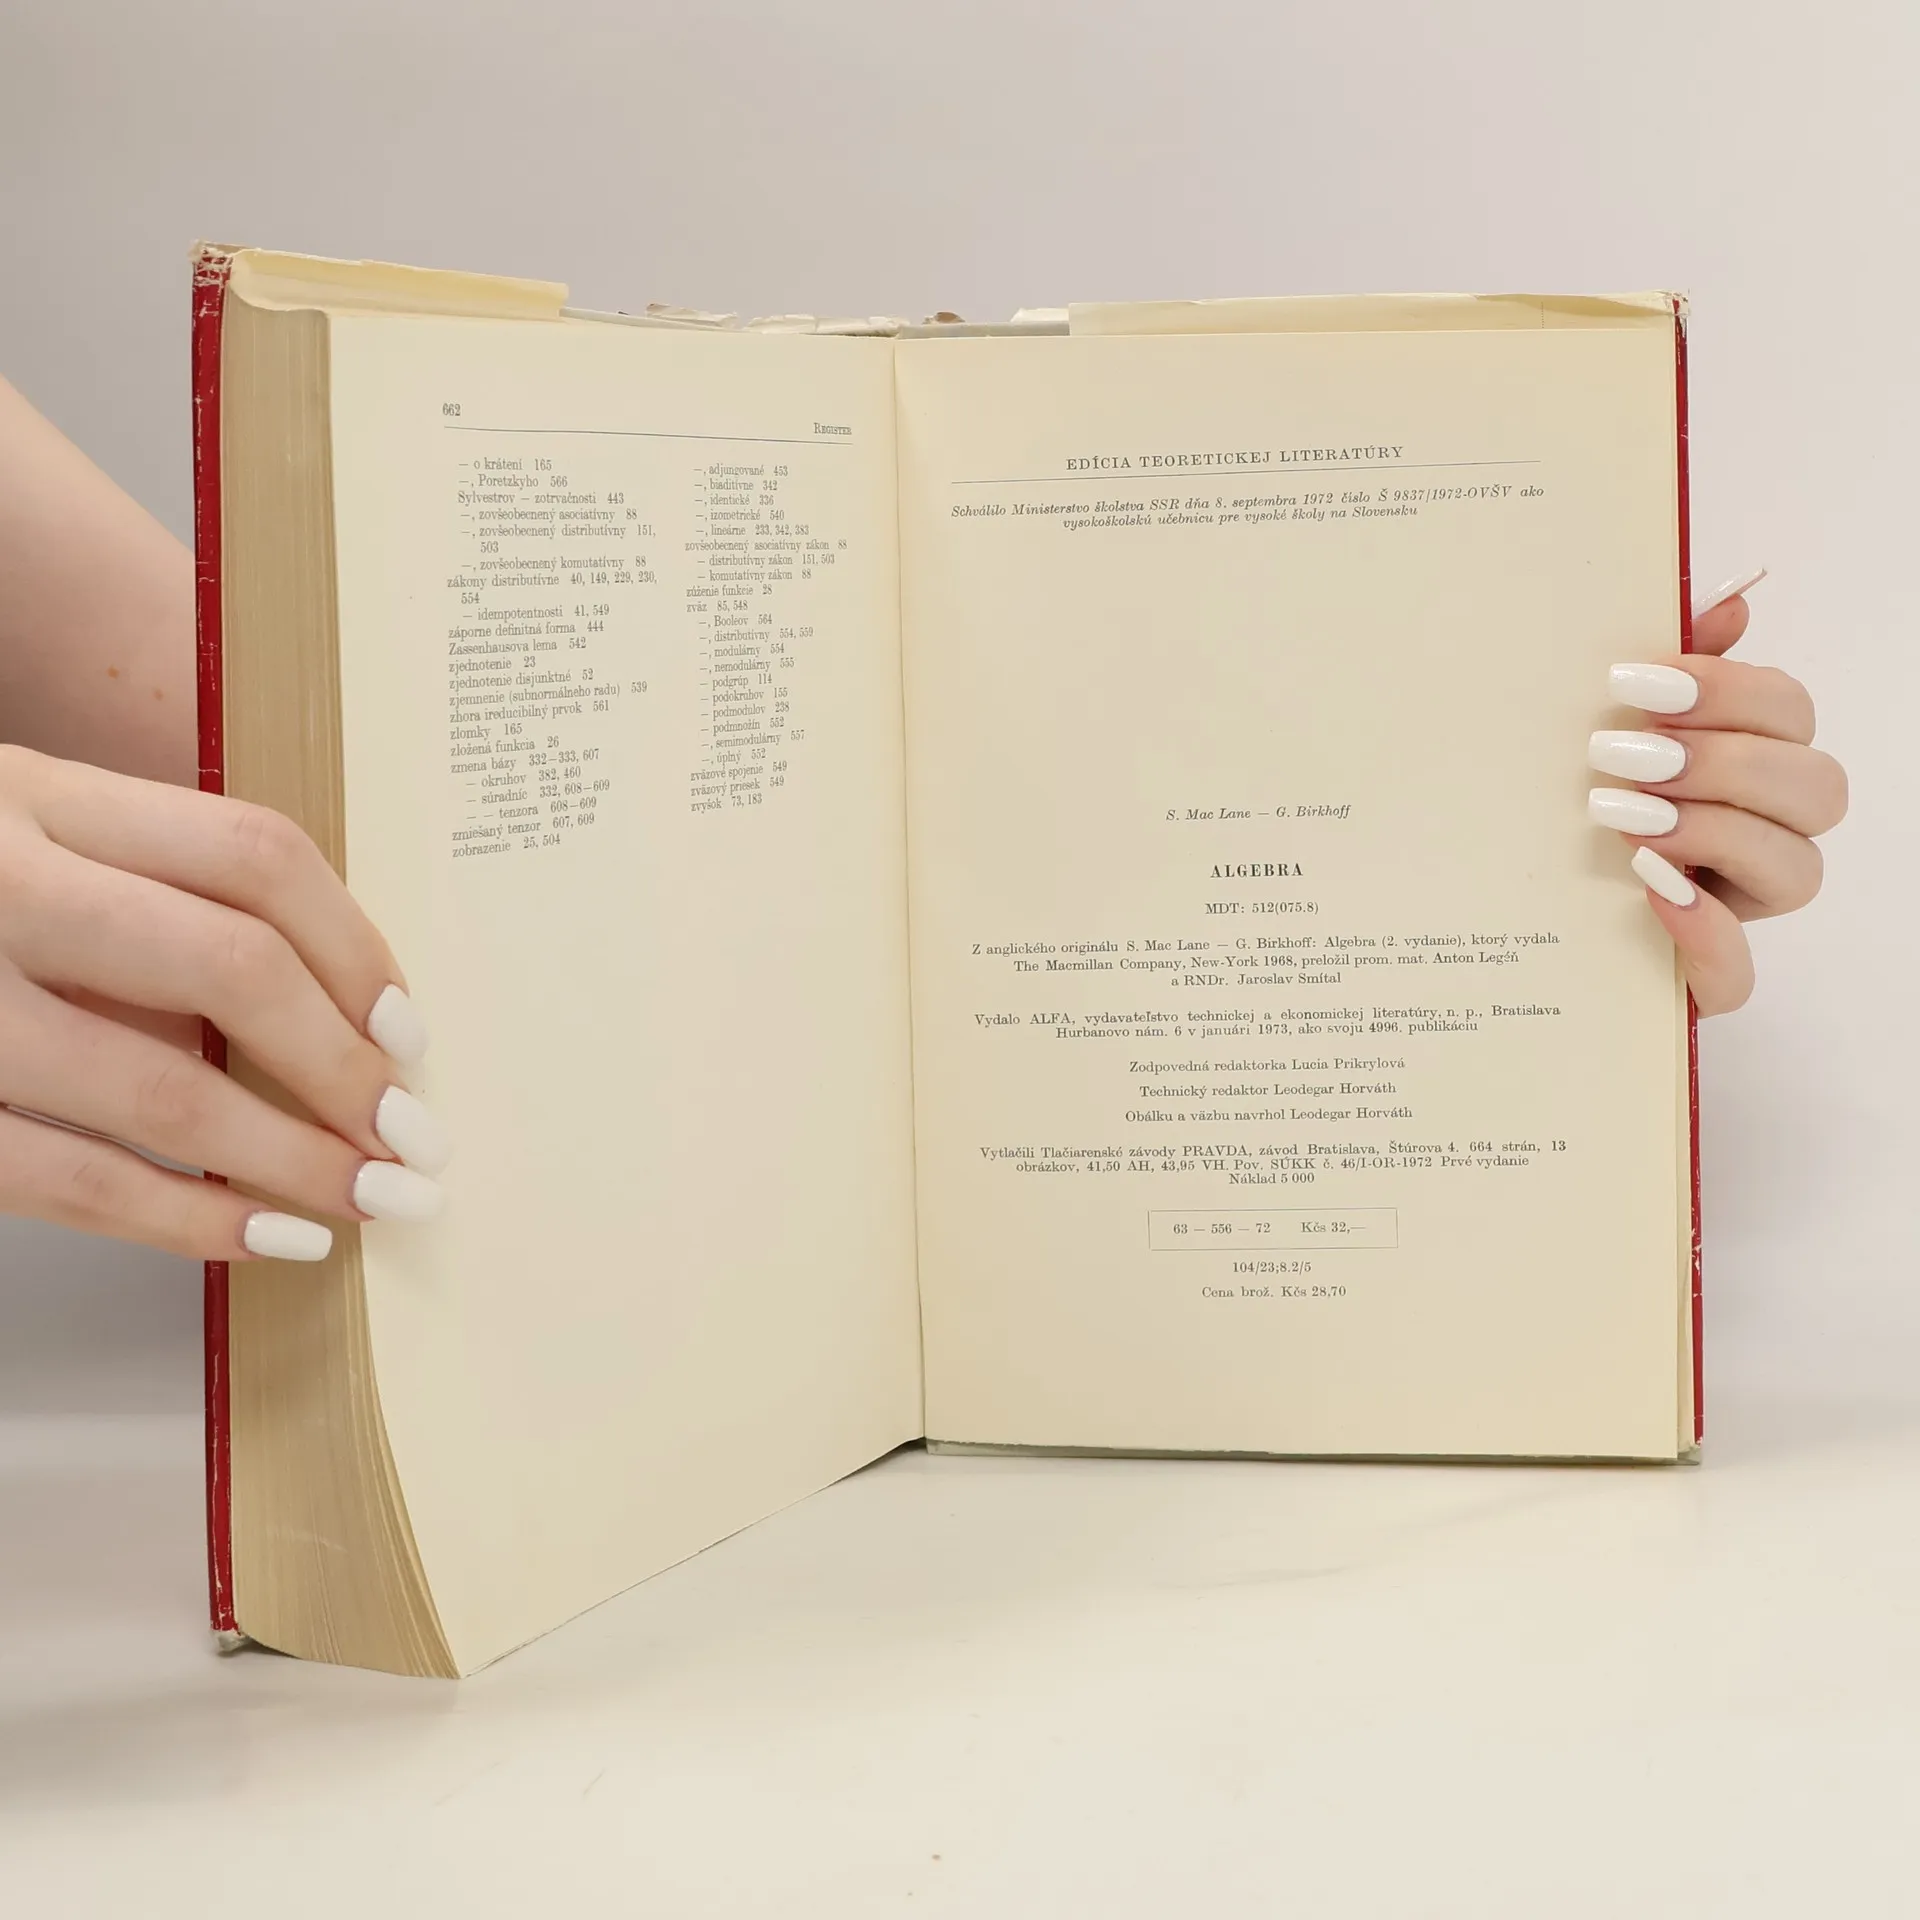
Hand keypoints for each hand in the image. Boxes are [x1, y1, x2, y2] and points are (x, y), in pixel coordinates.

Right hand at [0, 747, 447, 1261]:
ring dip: (288, 1161)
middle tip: (414, 1138)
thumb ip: (147, 897)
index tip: (412, 1033)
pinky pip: (62, 1177)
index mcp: (39, 791)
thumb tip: (331, 1020)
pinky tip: (259, 1235)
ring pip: (157, 1090)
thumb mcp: (25, 835)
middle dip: (343, 1069)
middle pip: (229, 967)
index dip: (358, 950)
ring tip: (366, 1201)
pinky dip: (180, 1217)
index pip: (253, 855)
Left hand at [1588, 570, 1846, 1014]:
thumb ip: (1670, 669)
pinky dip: (1702, 933)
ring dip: (1715, 831)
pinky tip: (1647, 888)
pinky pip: (1736, 974)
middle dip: (1722, 760)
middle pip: (1816, 787)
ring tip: (1623, 814)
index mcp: (1750, 766)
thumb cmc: (1570, 803)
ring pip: (1798, 871)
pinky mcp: (1703, 978)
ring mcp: (1741, 909)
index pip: (1789, 712)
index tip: (1638, 682)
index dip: (1728, 689)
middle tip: (1622, 752)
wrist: (1504, 913)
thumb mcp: (1603, 731)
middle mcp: (1766, 836)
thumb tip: (1726, 602)